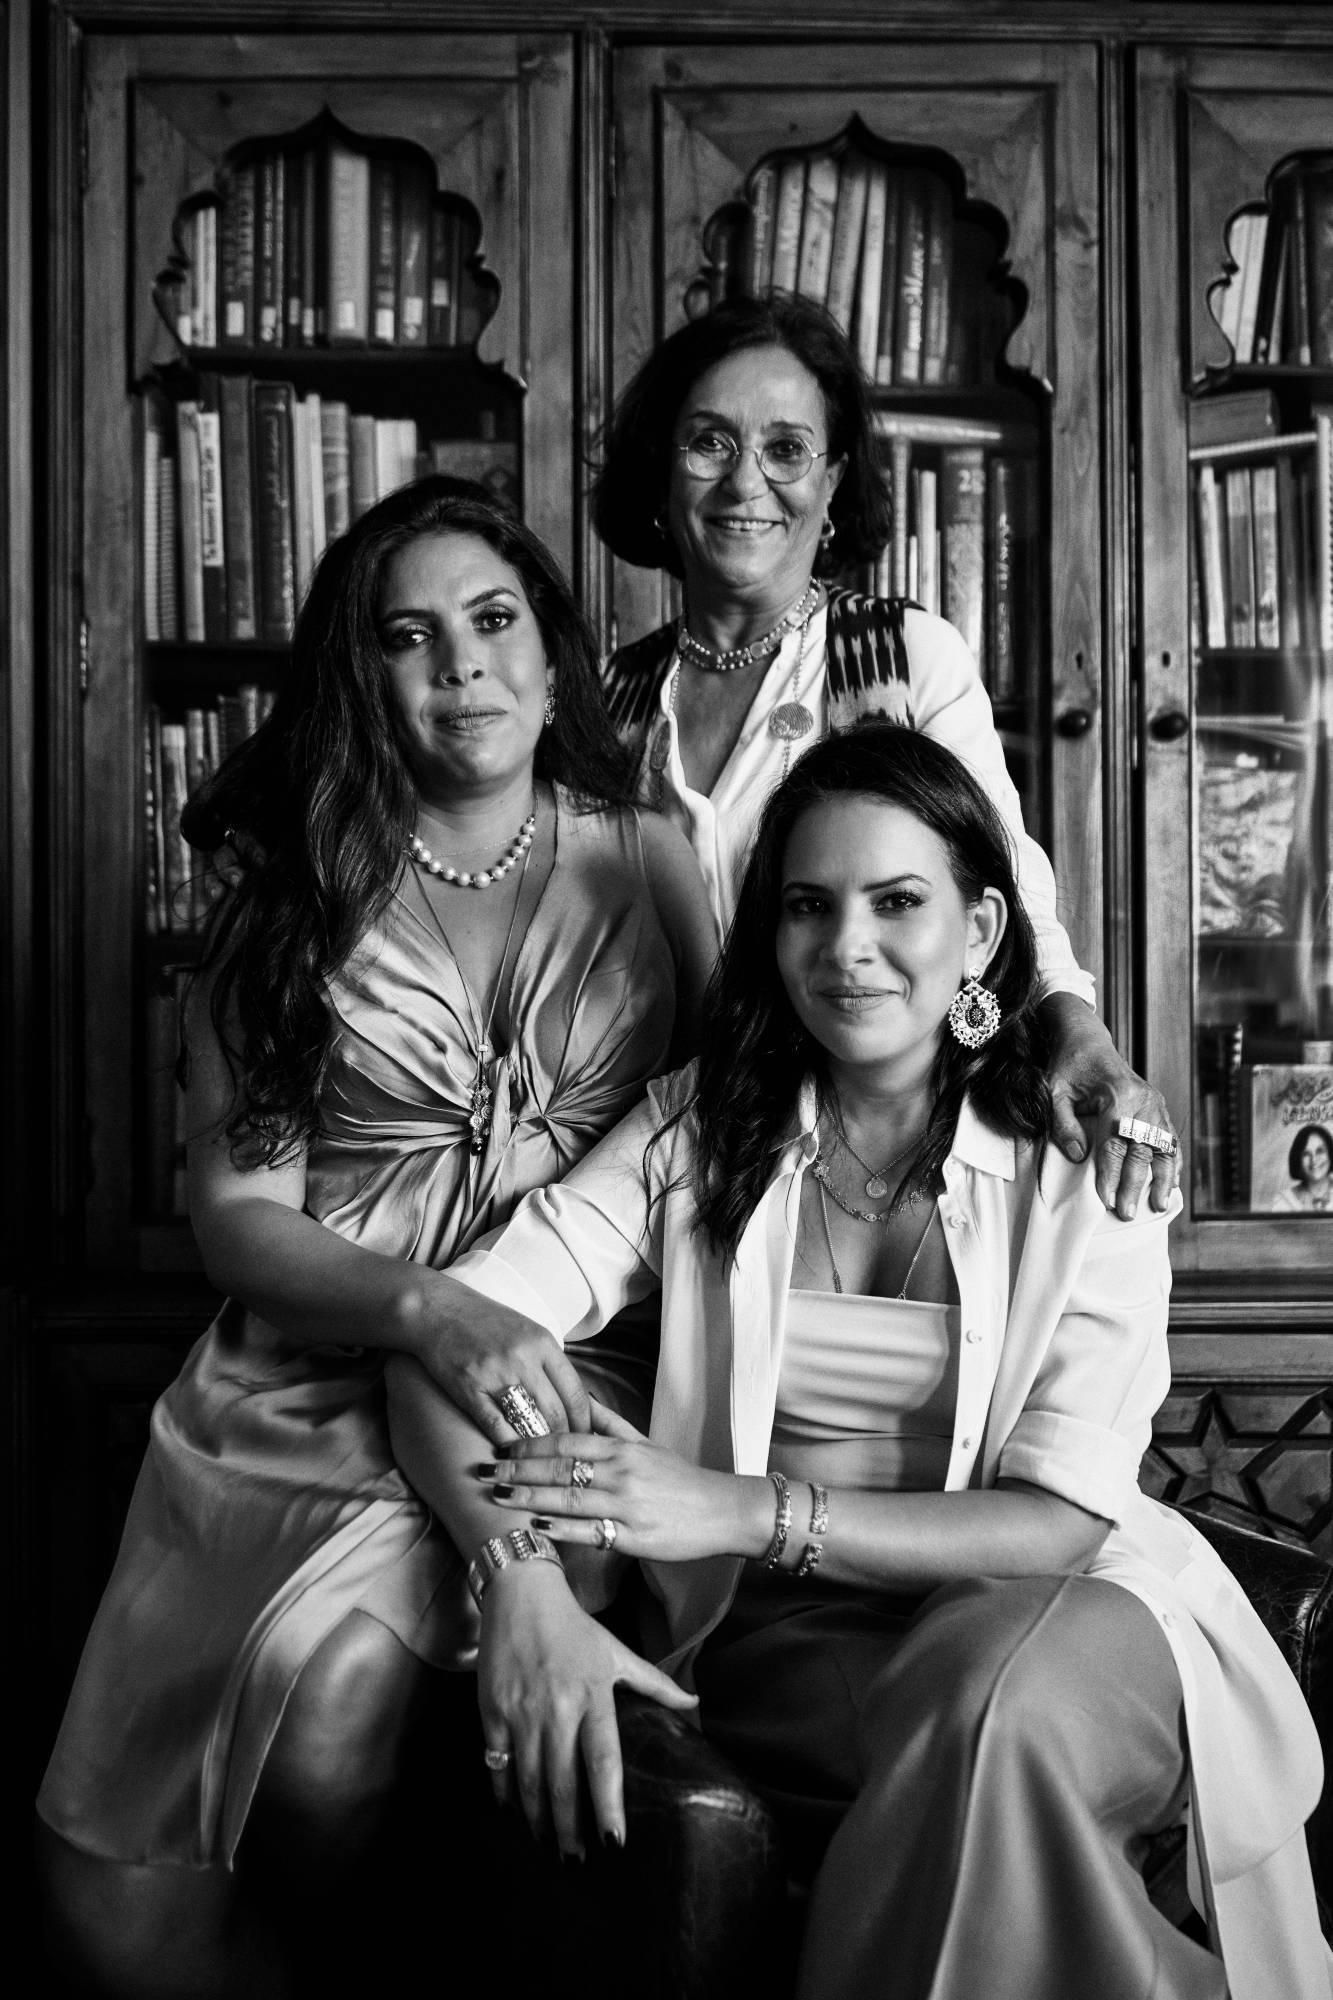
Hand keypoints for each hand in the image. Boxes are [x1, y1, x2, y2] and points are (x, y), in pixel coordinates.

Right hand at [410, 1279, 591, 1443]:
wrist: (438, 1310)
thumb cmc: (485, 1322)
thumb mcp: (527, 1331)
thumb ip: (549, 1362)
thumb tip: (572, 1400)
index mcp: (543, 1343)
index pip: (575, 1392)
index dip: (585, 1422)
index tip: (587, 1438)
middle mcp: (523, 1358)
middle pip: (556, 1412)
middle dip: (566, 1440)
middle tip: (568, 1458)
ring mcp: (495, 1374)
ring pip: (529, 1422)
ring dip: (539, 1447)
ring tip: (545, 1461)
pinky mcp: (468, 1389)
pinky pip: (495, 1425)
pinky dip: (508, 1444)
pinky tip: (513, 1455)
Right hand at [478, 1561, 694, 1856]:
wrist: (520, 1594)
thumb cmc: (574, 1628)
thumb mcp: (616, 1651)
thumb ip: (655, 1683)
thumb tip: (695, 1705)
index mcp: (593, 1695)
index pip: (604, 1760)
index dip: (608, 1804)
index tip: (614, 1843)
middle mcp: (556, 1708)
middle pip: (563, 1781)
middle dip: (570, 1829)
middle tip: (578, 1862)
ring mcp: (521, 1712)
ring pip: (529, 1780)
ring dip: (539, 1820)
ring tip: (550, 1848)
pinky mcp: (492, 1712)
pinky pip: (498, 1765)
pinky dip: (505, 1794)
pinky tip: (515, 1815)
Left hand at [483, 1403, 770, 1563]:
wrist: (720, 1510)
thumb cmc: (678, 1478)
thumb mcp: (645, 1443)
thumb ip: (608, 1423)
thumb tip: (578, 1399)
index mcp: (621, 1448)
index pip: (566, 1440)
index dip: (530, 1444)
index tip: (500, 1446)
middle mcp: (620, 1472)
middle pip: (560, 1467)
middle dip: (518, 1470)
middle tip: (483, 1472)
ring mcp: (626, 1504)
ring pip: (569, 1497)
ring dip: (529, 1498)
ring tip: (498, 1498)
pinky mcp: (633, 1535)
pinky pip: (591, 1531)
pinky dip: (562, 1529)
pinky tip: (537, 1527)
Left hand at [1039, 994, 1179, 1218]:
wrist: (1088, 1042)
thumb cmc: (1068, 1068)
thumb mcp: (1054, 1092)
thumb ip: (1064, 1124)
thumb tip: (1079, 1156)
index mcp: (1117, 1095)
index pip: (1115, 1144)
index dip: (1110, 1174)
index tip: (1106, 1200)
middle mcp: (1143, 1100)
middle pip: (1142, 1150)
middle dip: (1134, 1184)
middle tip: (1127, 1213)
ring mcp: (1155, 1103)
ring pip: (1164, 1147)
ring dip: (1162, 1178)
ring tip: (1157, 1205)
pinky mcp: (1159, 1107)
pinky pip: (1169, 1139)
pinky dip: (1172, 1162)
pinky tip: (1169, 1184)